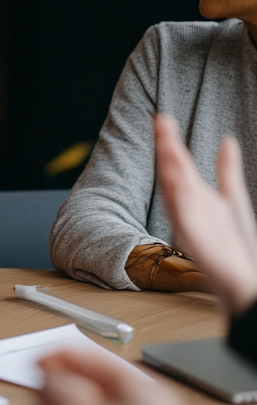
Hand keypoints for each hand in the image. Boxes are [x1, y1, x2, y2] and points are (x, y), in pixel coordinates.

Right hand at [154, 113, 256, 314]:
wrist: (243, 284)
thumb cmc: (237, 247)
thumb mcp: (234, 200)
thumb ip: (227, 170)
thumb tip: (227, 141)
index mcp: (200, 197)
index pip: (181, 165)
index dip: (172, 142)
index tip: (164, 119)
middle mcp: (192, 207)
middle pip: (175, 171)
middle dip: (168, 146)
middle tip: (161, 119)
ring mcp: (190, 222)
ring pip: (175, 188)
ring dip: (169, 164)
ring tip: (165, 140)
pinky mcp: (194, 238)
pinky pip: (183, 214)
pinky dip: (177, 196)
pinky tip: (174, 178)